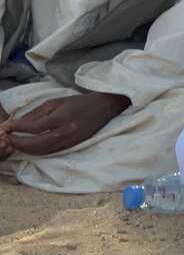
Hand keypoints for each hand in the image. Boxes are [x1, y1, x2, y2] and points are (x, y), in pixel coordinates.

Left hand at [0, 93, 129, 156]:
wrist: (103, 108)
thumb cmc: (78, 102)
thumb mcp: (56, 102)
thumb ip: (36, 113)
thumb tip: (17, 124)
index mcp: (63, 117)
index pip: (36, 127)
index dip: (18, 128)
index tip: (7, 127)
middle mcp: (67, 132)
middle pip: (37, 144)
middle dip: (19, 143)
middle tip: (8, 139)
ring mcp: (70, 141)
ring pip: (42, 151)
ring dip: (25, 149)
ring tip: (15, 143)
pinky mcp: (72, 147)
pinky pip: (50, 152)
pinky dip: (36, 151)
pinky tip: (29, 147)